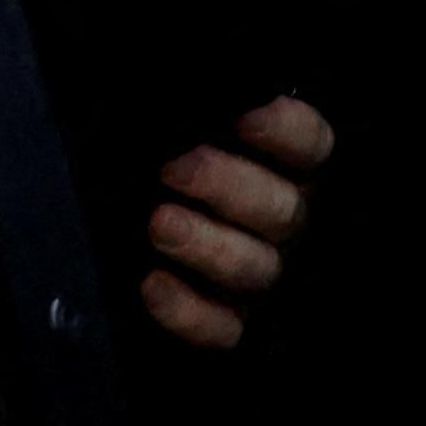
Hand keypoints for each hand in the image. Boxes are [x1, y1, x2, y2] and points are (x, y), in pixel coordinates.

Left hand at [141, 98, 334, 352]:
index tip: (245, 117)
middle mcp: (283, 224)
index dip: (288, 131)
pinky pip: (222, 329)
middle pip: (283, 209)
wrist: (113, 240)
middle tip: (174, 170)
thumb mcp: (177, 134)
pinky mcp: (229, 327)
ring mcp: (261, 279)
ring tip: (157, 224)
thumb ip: (197, 116)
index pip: (311, 145)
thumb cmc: (158, 170)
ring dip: (206, 245)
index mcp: (285, 167)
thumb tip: (196, 96)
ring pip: (255, 268)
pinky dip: (188, 310)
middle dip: (229, 187)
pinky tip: (152, 285)